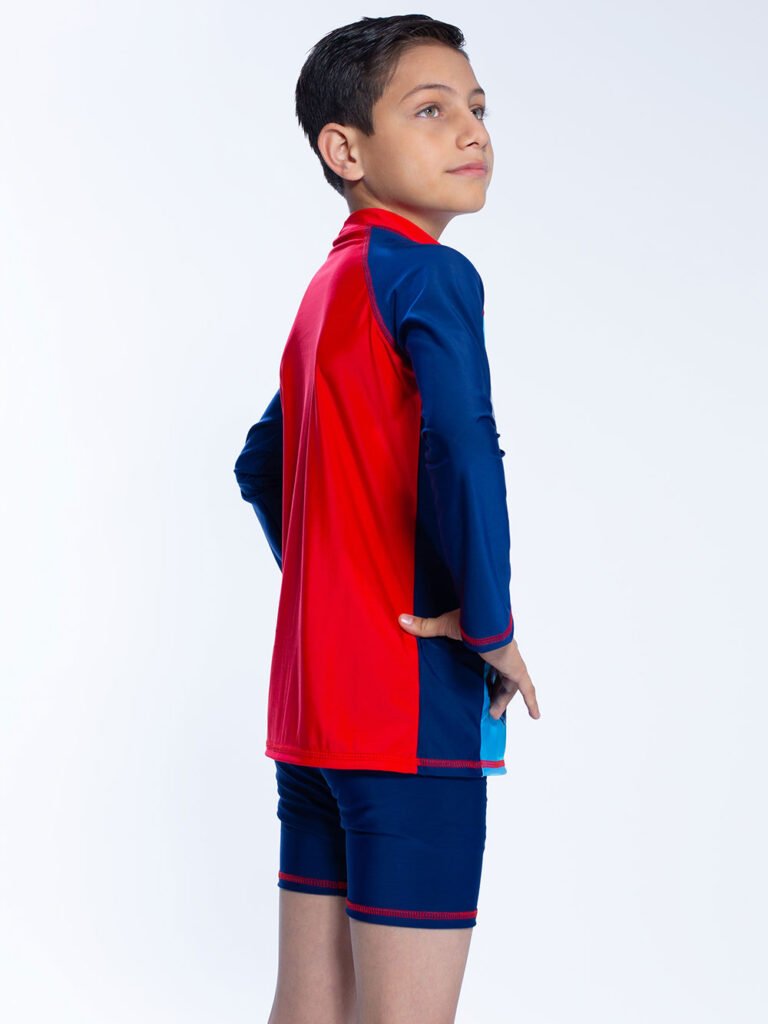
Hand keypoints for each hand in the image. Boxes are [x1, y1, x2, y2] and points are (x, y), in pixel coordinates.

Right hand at [398, 609, 539, 721]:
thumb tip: (400, 620)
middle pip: (497, 675)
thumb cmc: (469, 623)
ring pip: (509, 685)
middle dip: (492, 690)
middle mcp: (500, 654)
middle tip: (485, 703)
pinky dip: (531, 701)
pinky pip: (526, 688)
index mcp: (485, 644)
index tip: (480, 677)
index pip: (486, 659)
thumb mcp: (444, 627)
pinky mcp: (516, 670)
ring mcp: (510, 663)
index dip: (483, 668)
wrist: (487, 625)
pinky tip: (535, 715)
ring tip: (493, 714)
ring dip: (503, 699)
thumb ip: (425, 627)